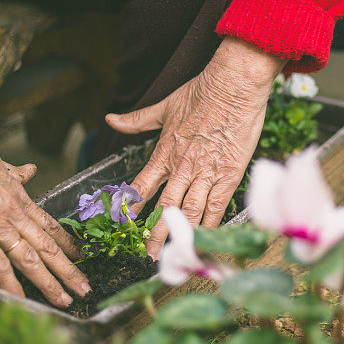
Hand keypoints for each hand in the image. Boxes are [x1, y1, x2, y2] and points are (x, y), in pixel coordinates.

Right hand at [0, 90, 89, 306]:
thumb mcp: (1, 163)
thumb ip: (17, 173)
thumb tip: (30, 171)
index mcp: (21, 200)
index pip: (52, 227)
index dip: (70, 244)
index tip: (84, 256)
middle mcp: (16, 215)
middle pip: (49, 247)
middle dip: (69, 270)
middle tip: (86, 289)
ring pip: (31, 259)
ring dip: (49, 282)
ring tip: (65, 300)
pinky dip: (10, 284)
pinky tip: (21, 300)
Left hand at [106, 37, 284, 258]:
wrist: (233, 86)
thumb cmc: (202, 92)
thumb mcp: (164, 106)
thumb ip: (137, 120)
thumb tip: (110, 119)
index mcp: (164, 152)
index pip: (142, 187)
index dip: (131, 209)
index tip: (123, 227)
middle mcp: (182, 167)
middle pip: (164, 208)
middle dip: (154, 234)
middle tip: (147, 255)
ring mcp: (206, 173)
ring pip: (188, 212)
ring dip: (179, 235)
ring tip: (172, 256)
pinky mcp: (229, 175)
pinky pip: (216, 207)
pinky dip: (209, 225)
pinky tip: (204, 240)